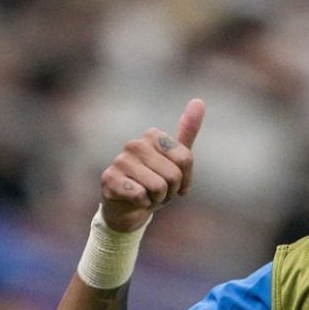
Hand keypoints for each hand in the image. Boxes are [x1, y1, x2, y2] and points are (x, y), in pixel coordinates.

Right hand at [100, 99, 205, 231]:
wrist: (128, 209)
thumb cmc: (154, 184)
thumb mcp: (175, 160)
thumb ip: (187, 132)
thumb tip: (199, 101)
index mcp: (152, 136)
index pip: (185, 159)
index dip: (185, 179)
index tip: (175, 184)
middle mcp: (134, 144)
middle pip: (174, 174)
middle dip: (171, 190)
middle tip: (159, 192)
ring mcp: (120, 160)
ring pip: (158, 186)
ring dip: (158, 199)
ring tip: (147, 196)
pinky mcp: (109, 179)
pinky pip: (141, 195)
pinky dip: (143, 204)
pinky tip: (134, 201)